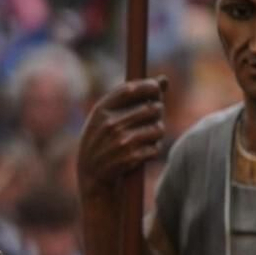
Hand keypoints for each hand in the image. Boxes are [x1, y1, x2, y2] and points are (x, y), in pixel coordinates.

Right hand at [79, 76, 167, 197]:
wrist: (91, 174)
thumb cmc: (103, 138)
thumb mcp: (109, 115)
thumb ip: (135, 96)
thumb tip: (164, 80)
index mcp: (101, 110)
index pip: (131, 89)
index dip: (149, 86)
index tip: (156, 88)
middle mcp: (110, 125)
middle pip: (152, 109)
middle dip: (158, 112)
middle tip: (153, 117)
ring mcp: (120, 142)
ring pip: (158, 129)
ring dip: (157, 133)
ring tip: (147, 136)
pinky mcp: (130, 159)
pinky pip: (156, 148)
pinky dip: (153, 150)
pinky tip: (143, 151)